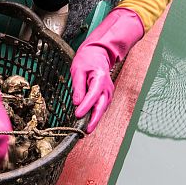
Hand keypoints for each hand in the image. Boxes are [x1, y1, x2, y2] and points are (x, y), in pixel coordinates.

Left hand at [71, 8, 144, 131]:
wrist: (98, 53)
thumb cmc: (87, 59)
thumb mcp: (78, 70)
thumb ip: (78, 87)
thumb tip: (77, 102)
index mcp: (100, 78)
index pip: (92, 96)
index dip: (85, 107)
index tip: (78, 115)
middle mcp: (107, 87)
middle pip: (101, 106)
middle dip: (94, 119)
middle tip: (86, 131)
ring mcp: (108, 92)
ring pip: (102, 108)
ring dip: (95, 119)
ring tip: (86, 130)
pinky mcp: (105, 95)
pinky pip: (101, 106)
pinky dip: (96, 114)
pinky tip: (89, 121)